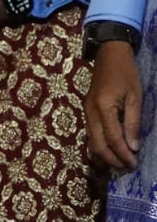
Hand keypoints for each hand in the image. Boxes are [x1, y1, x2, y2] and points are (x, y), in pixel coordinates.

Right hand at [87, 41, 142, 170]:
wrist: (109, 54)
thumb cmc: (126, 73)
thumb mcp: (135, 97)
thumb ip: (133, 122)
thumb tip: (133, 146)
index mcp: (103, 107)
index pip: (112, 138)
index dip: (123, 154)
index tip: (134, 164)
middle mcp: (90, 111)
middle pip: (96, 143)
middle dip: (111, 159)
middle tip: (127, 167)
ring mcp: (86, 110)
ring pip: (91, 140)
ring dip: (105, 154)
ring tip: (121, 161)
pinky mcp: (87, 109)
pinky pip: (91, 132)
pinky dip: (100, 144)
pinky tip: (112, 148)